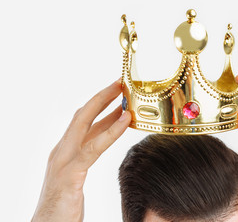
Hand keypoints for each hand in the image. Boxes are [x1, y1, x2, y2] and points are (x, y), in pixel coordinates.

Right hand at [32, 79, 130, 221]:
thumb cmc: (63, 205)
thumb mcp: (77, 175)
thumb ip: (89, 156)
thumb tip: (105, 139)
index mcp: (65, 151)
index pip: (83, 121)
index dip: (99, 104)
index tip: (117, 92)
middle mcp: (62, 151)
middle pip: (82, 115)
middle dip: (101, 96)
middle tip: (120, 82)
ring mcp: (63, 161)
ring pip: (84, 124)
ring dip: (104, 105)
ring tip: (124, 93)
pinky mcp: (70, 174)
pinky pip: (93, 148)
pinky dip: (110, 132)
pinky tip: (125, 120)